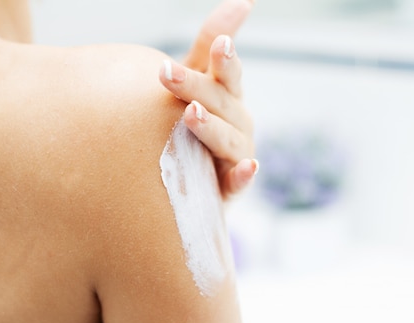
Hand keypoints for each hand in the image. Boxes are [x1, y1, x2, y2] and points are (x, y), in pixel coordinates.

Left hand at [159, 0, 257, 199]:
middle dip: (196, 87)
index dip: (224, 60)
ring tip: (191, 114)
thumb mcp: (198, 85)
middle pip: (221, 103)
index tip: (218, 43)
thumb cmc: (194, 127)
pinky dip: (243, 176)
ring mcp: (237, 156)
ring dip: (212, 128)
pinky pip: (238, 183)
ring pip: (228, 140)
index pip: (228, 74)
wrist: (192, 183)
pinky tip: (246, 167)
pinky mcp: (231, 187)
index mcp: (229, 98)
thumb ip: (209, 46)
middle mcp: (238, 124)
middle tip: (167, 72)